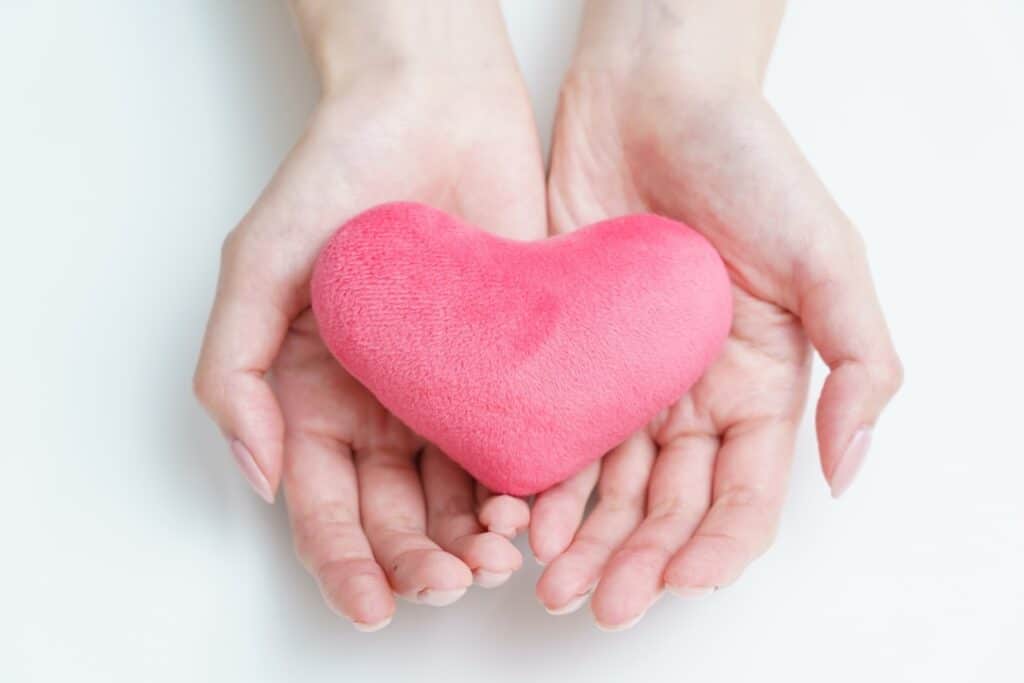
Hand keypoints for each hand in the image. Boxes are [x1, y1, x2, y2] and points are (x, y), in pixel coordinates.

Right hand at [194, 1, 543, 629]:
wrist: (432, 104)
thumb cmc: (336, 174)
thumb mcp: (255, 266)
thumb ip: (235, 372)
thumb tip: (259, 478)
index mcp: (318, 398)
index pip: (327, 508)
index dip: (346, 564)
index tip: (372, 605)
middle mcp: (386, 407)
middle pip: (400, 517)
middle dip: (422, 563)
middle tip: (450, 582)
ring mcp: (452, 390)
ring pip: (465, 494)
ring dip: (479, 539)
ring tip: (497, 558)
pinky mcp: (513, 365)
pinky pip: (523, 441)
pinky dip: (531, 486)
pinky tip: (537, 509)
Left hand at [530, 0, 901, 628]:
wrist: (651, 96)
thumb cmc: (748, 163)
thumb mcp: (829, 257)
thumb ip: (860, 363)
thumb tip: (849, 470)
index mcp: (756, 388)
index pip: (741, 498)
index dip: (712, 551)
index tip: (673, 584)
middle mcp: (690, 397)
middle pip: (665, 508)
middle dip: (634, 562)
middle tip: (596, 601)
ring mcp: (625, 381)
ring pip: (603, 486)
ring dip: (580, 539)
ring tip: (547, 577)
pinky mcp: (566, 355)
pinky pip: (551, 432)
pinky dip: (537, 480)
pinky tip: (515, 512)